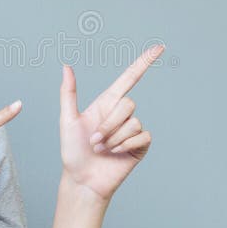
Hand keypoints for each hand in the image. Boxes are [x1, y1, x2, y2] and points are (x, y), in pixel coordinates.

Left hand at [59, 44, 163, 200]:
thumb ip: (68, 93)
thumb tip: (66, 66)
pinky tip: (115, 154)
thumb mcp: (67, 120)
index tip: (159, 48)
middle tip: (94, 140)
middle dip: (109, 124)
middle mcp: (121, 114)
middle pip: (128, 104)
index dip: (144, 62)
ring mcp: (132, 130)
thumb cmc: (73, 151)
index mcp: (106, 103)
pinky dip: (126, 145)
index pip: (129, 78)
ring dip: (114, 138)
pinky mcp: (140, 145)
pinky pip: (141, 136)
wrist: (83, 180)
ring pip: (133, 122)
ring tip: (101, 149)